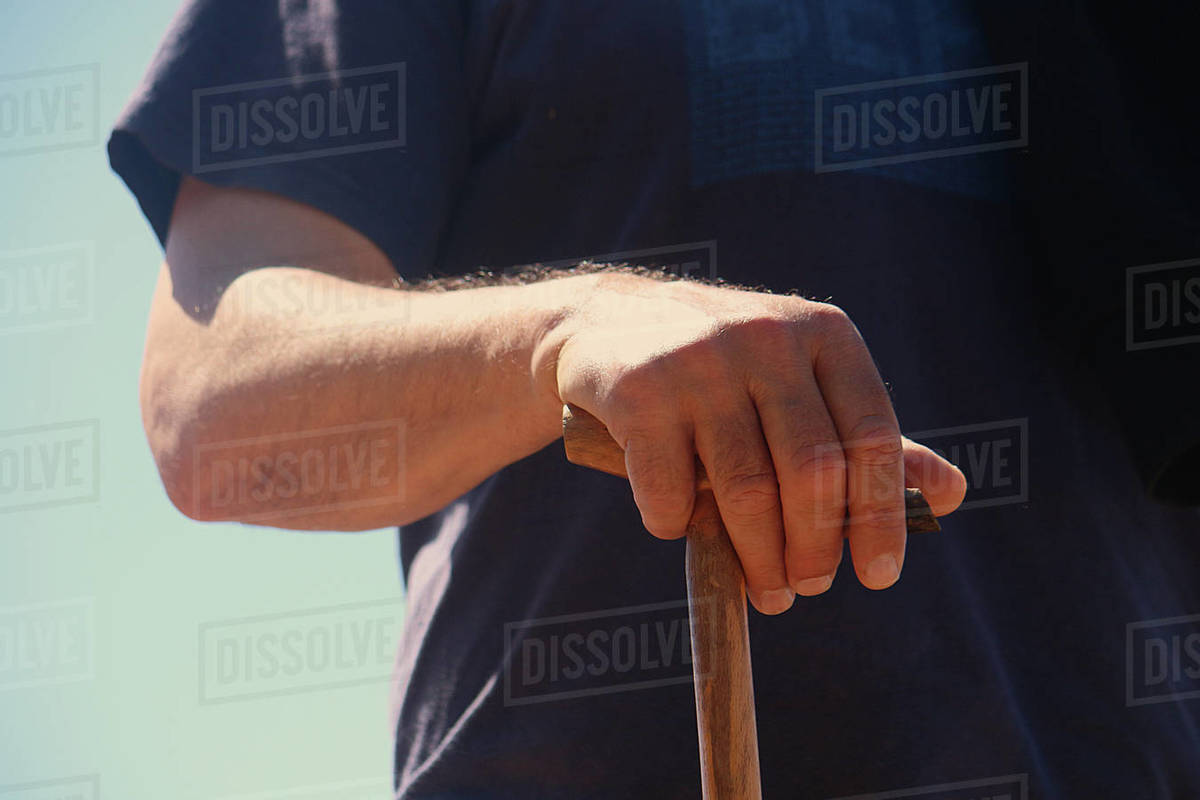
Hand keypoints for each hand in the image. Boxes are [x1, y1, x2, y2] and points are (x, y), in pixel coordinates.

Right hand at [543, 272, 965, 613]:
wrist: (604, 324)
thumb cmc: (721, 369)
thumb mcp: (800, 384)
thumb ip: (866, 438)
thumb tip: (953, 494)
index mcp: (823, 333)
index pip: (871, 435)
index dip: (882, 514)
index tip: (879, 575)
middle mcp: (766, 337)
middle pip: (812, 472)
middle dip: (815, 549)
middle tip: (808, 588)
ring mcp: (699, 361)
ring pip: (745, 491)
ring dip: (757, 558)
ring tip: (765, 589)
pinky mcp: (639, 390)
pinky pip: (671, 493)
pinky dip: (677, 526)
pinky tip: (678, 524)